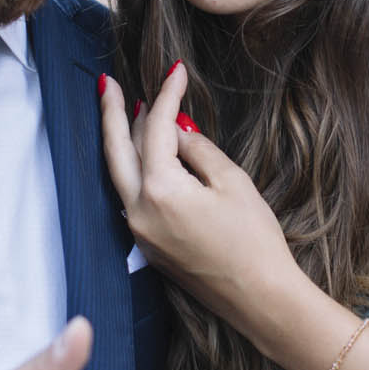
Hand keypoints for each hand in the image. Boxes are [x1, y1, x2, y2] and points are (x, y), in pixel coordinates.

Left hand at [99, 65, 299, 333]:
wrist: (260, 298)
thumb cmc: (254, 241)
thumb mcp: (231, 183)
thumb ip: (198, 149)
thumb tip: (178, 129)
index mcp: (160, 191)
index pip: (155, 129)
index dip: (166, 95)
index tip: (176, 71)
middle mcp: (138, 211)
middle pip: (116, 150)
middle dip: (110, 112)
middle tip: (108, 82)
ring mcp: (139, 231)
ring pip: (119, 174)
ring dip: (120, 140)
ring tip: (122, 109)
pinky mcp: (148, 245)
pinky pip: (131, 196)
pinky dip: (134, 169)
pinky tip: (144, 154)